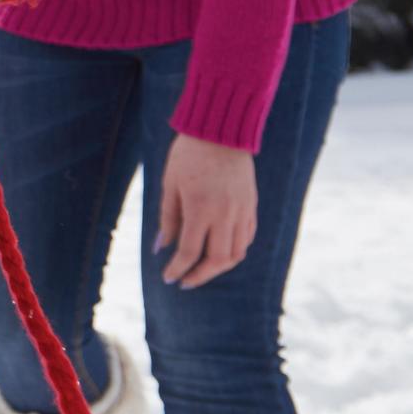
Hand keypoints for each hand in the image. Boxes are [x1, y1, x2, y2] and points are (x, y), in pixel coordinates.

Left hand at [156, 133, 257, 287]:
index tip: (168, 278)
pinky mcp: (251, 206)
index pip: (189, 252)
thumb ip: (167, 219)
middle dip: (199, 276)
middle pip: (217, 260)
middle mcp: (225, 214)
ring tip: (202, 270)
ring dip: (218, 267)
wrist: (221, 131)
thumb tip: (160, 248)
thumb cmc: (188, 155)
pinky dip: (234, 250)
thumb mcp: (170, 185)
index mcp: (200, 209)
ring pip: (236, 253)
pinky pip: (247, 238)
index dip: (177, 269)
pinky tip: (220, 251)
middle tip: (185, 282)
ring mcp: (242, 211)